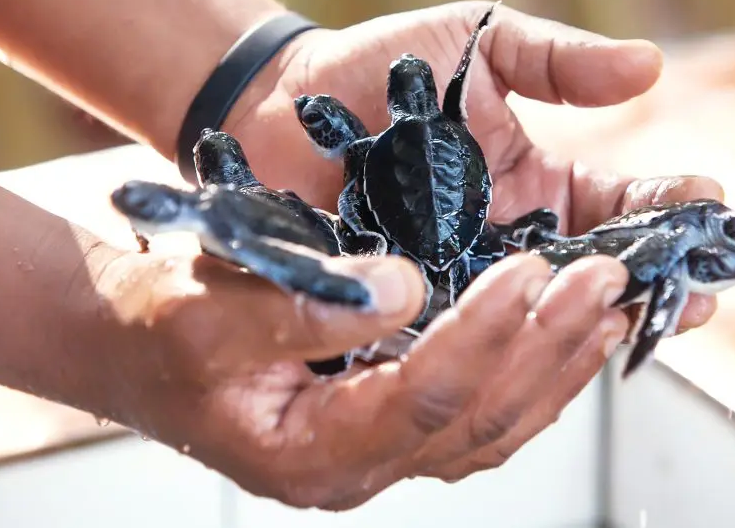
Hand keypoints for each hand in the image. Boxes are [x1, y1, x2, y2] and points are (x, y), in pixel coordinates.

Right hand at [94, 243, 631, 509]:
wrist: (123, 338)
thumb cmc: (151, 326)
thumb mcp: (206, 312)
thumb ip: (301, 307)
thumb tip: (406, 290)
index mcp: (309, 449)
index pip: (422, 399)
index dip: (482, 334)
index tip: (529, 270)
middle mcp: (355, 463)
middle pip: (478, 420)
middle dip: (550, 347)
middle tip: (607, 282)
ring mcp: (377, 446)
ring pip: (492, 422)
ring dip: (558, 361)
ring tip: (611, 305)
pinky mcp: (388, 415)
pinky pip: (480, 407)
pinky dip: (532, 367)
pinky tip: (566, 329)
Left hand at [228, 0, 722, 330]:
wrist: (281, 98)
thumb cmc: (381, 67)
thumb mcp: (480, 44)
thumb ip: (557, 62)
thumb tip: (651, 67)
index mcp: (537, 185)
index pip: (620, 206)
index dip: (669, 210)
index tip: (711, 210)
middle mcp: (509, 244)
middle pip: (596, 275)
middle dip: (653, 282)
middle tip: (702, 292)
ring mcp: (460, 280)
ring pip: (537, 317)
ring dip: (590, 321)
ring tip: (639, 318)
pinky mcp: (406, 305)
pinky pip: (460, 333)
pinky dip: (501, 343)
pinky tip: (537, 346)